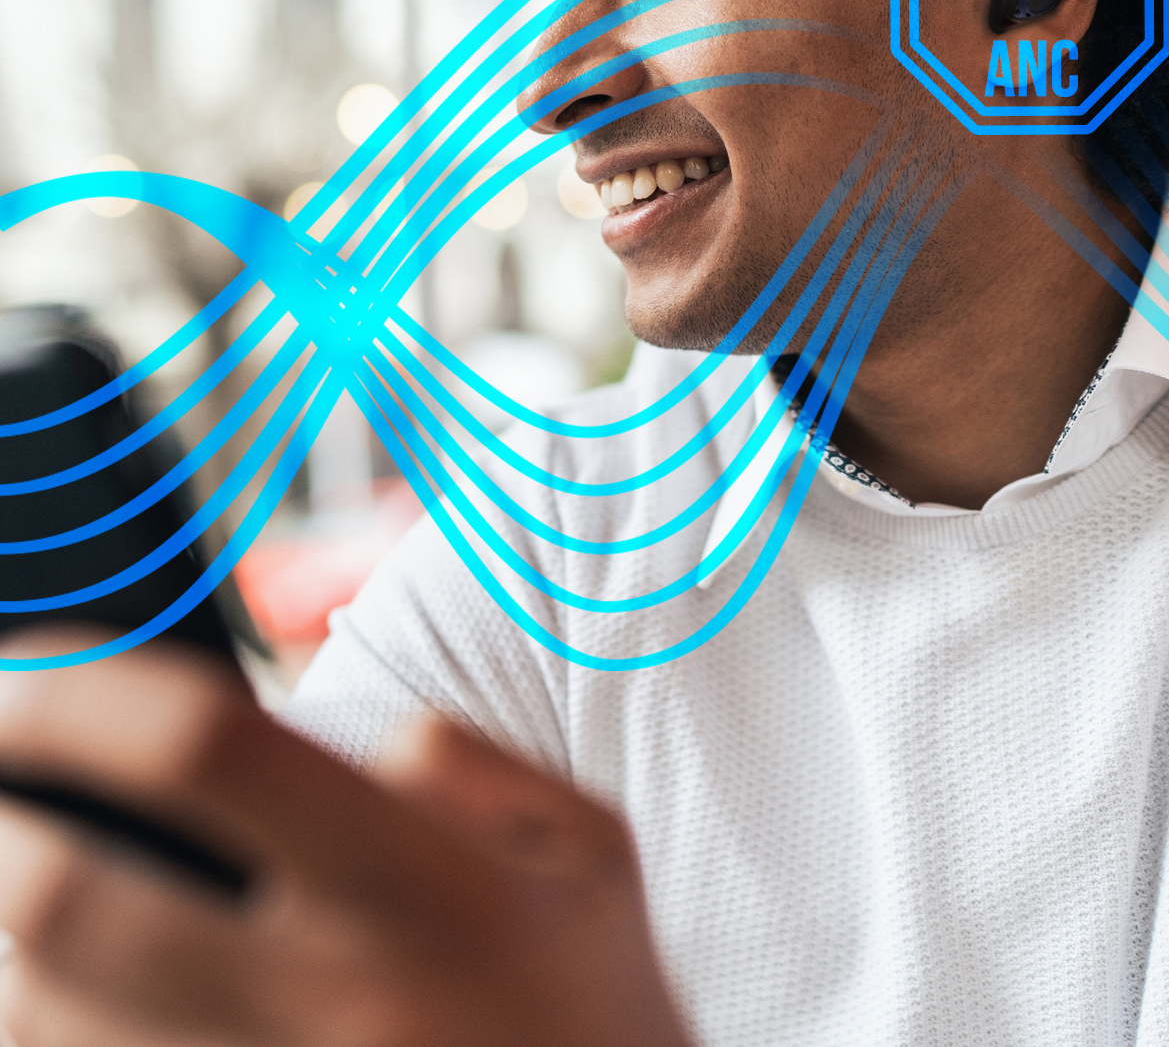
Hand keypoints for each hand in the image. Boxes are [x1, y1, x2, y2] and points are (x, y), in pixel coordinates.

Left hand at [0, 628, 690, 1046]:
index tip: (25, 667)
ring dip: (14, 950)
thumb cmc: (600, 1007)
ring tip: (41, 890)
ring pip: (40, 1024)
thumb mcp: (584, 848)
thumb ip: (453, 759)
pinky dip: (53, 1027)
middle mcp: (332, 1004)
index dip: (81, 697)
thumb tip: (291, 727)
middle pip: (64, 908)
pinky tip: (82, 992)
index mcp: (428, 891)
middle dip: (2, 827)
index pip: (207, 753)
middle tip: (4, 793)